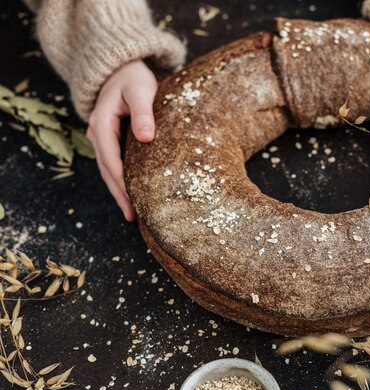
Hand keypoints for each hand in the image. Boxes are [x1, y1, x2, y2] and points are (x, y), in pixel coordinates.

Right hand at [87, 60, 157, 221]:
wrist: (121, 68)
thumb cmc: (133, 78)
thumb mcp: (140, 90)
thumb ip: (144, 112)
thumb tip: (146, 138)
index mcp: (102, 123)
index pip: (111, 159)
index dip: (121, 181)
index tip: (132, 200)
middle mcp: (97, 133)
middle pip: (107, 170)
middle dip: (119, 194)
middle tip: (133, 217)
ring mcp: (102, 137)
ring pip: (109, 169)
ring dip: (119, 191)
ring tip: (133, 214)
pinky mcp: (111, 139)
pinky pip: (115, 164)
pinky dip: (122, 180)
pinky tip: (133, 194)